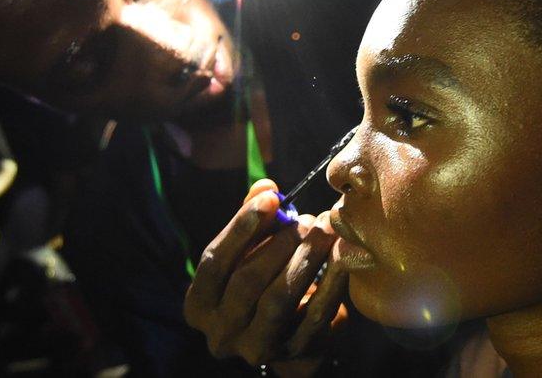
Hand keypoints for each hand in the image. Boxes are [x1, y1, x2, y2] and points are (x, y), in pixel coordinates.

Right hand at [184, 179, 348, 367]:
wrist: (286, 334)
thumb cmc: (260, 281)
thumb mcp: (247, 252)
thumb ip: (252, 221)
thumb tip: (266, 187)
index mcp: (199, 303)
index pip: (214, 261)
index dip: (241, 226)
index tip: (271, 197)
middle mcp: (219, 332)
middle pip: (247, 281)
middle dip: (280, 243)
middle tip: (307, 218)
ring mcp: (254, 348)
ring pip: (278, 299)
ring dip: (305, 259)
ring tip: (325, 230)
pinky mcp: (292, 355)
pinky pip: (314, 316)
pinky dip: (330, 283)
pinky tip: (343, 256)